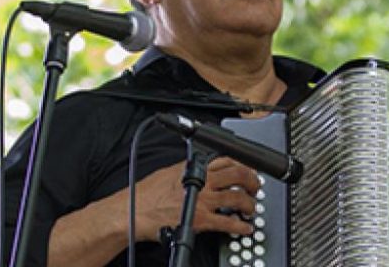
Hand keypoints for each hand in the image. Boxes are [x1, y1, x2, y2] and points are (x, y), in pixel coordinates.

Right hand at [132, 157, 260, 241]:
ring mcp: (203, 201)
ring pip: (238, 198)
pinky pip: (228, 223)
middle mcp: (202, 182)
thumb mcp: (168, 173)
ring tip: (251, 209)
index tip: (249, 171)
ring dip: (249, 205)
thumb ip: (187, 171)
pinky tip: (245, 228)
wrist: (133, 212)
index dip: (243, 165)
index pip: (226, 160)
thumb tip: (196, 170)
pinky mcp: (201, 220)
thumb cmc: (145, 195)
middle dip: (252, 182)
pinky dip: (240, 226)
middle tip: (256, 189)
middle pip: (238, 175)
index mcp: (194, 169)